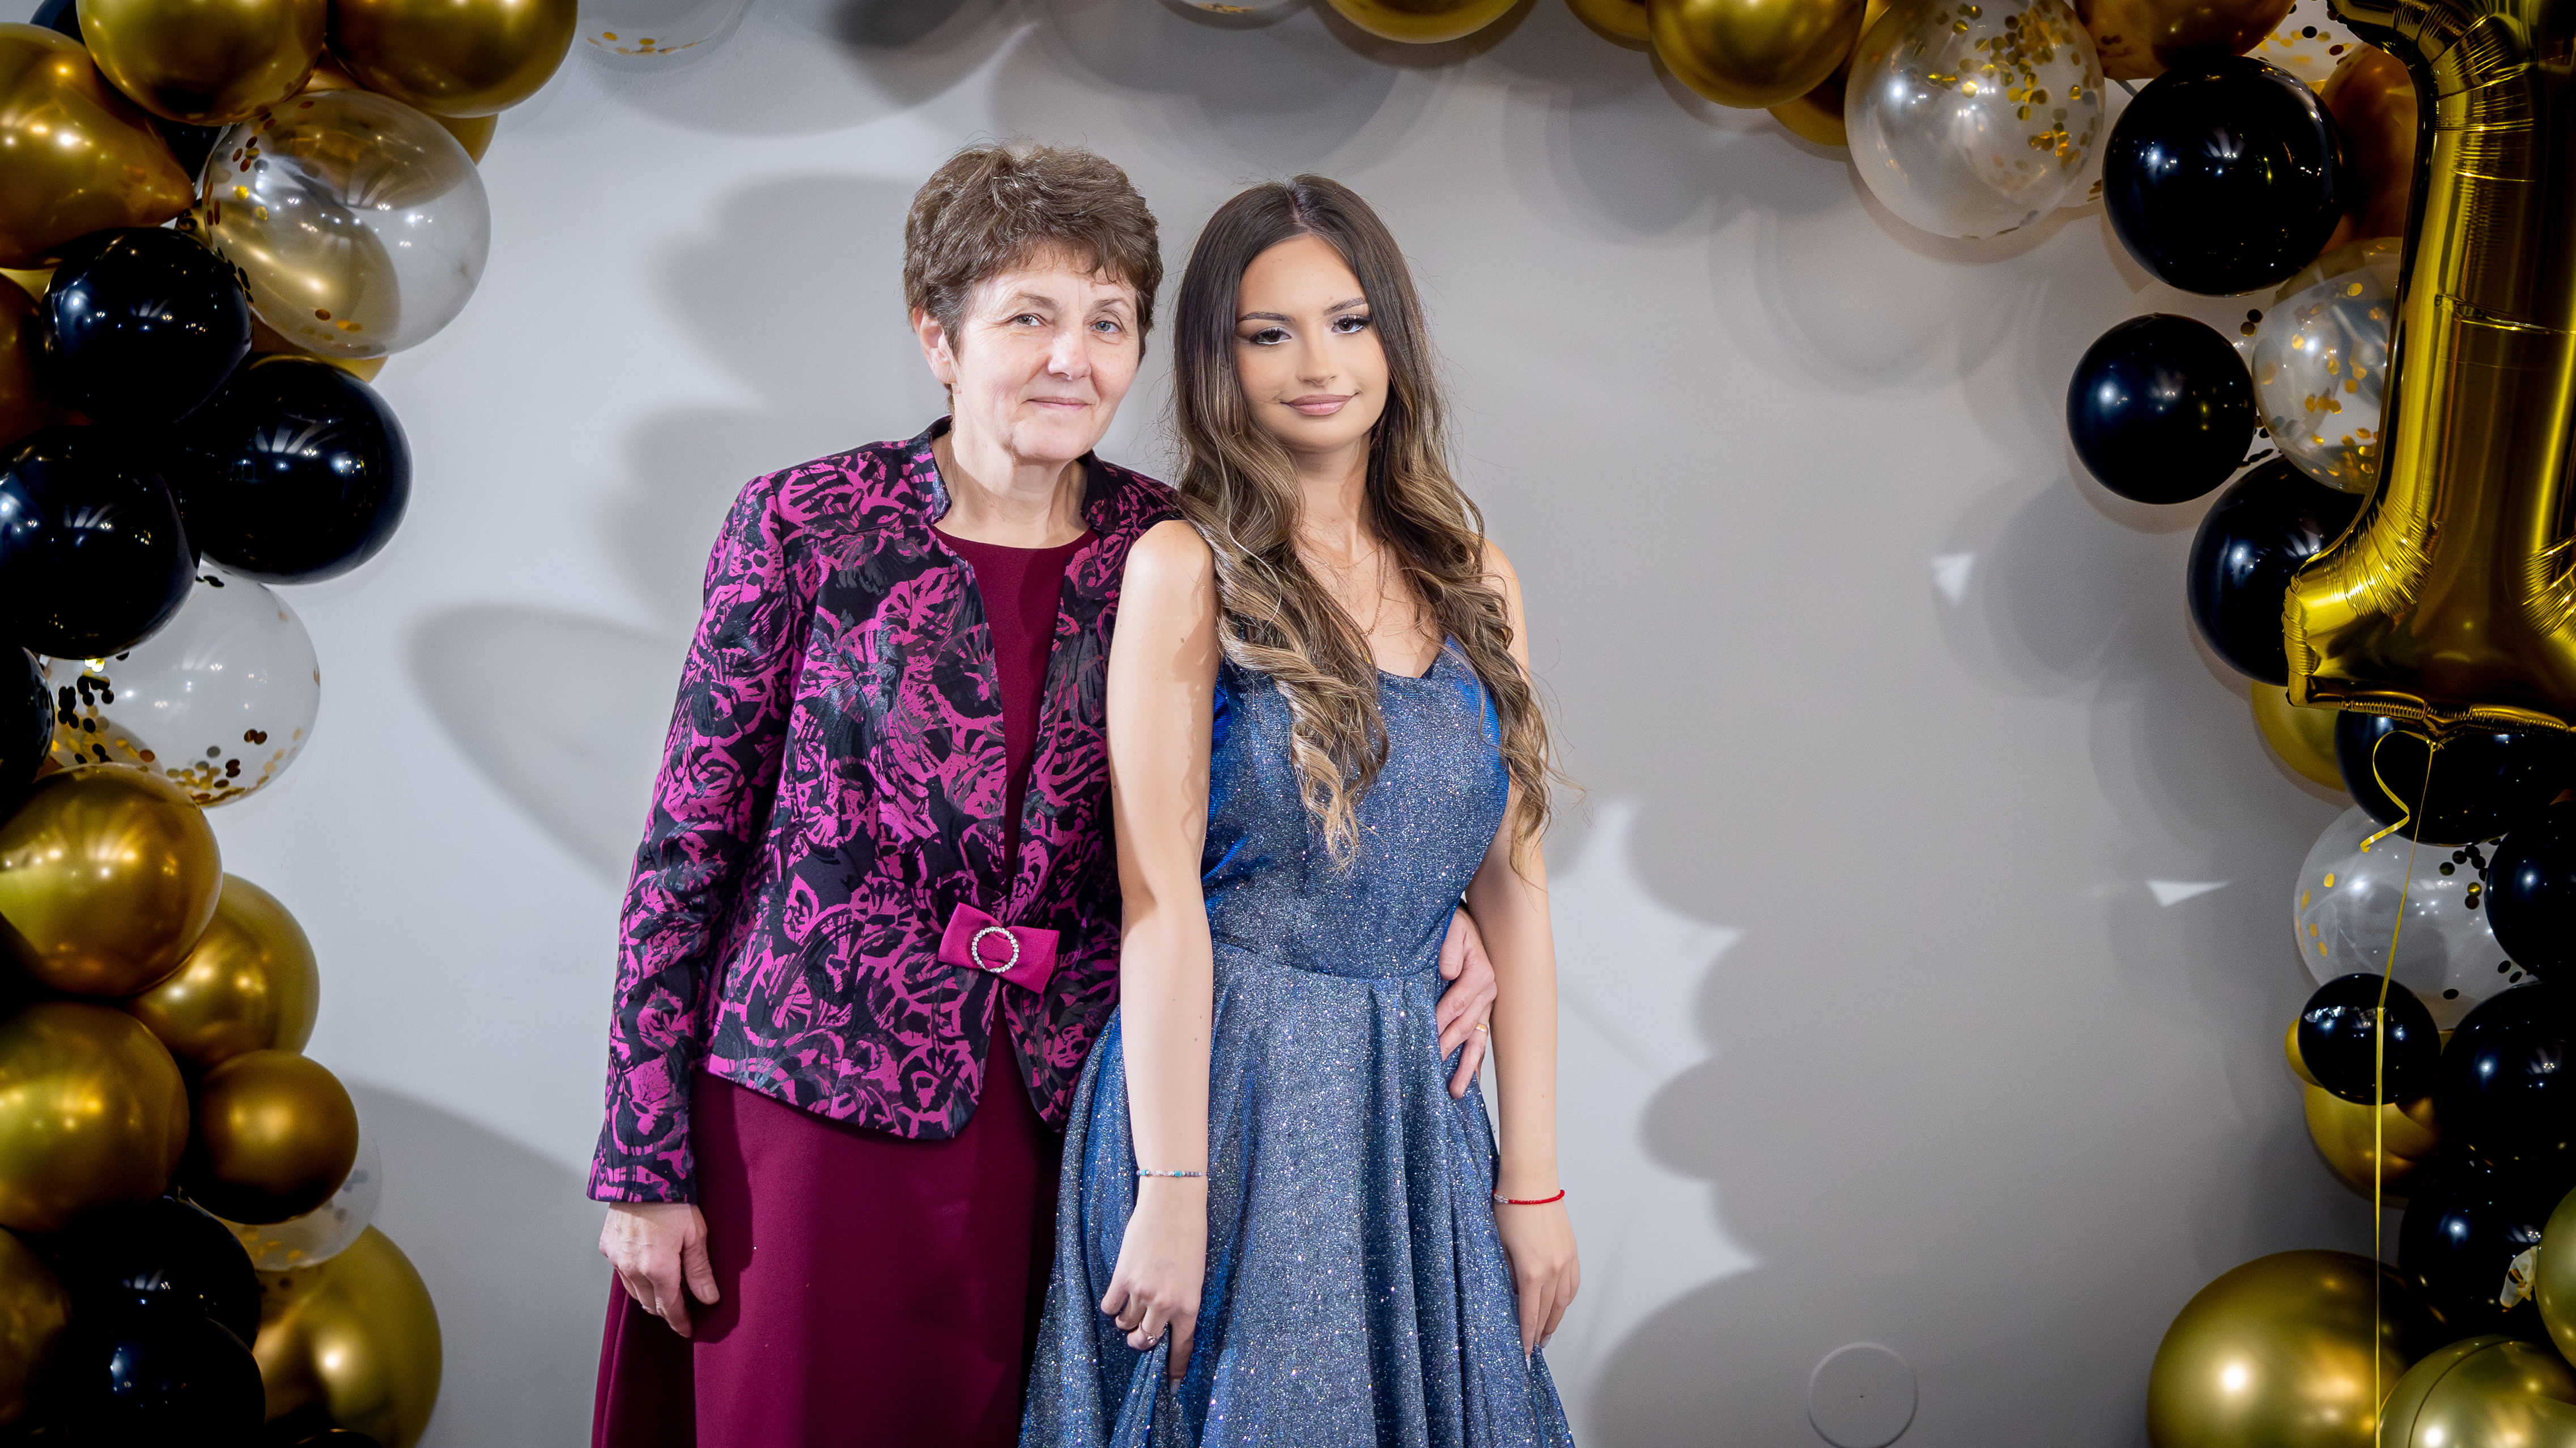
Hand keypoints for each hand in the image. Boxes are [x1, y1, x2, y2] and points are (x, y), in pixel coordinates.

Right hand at [600, 1200, 718, 1337]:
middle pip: (650, 1304)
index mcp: (658, 1269)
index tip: (687, 1329)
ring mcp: (616, 1260)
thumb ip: (700, 1271)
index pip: (669, 1308)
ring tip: (668, 1288)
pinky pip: (622, 1274)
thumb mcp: (695, 1235)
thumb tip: (709, 1298)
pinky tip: (648, 1270)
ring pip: (634, 1292)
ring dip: (650, 1295)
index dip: (679, 1321)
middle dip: (666, 1310)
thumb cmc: (672, 1200)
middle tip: (682, 1307)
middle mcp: (633, 1269)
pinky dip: (635, 1278)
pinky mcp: (607, 1248)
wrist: (641, 1174)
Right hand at [1101, 1177, 1206, 1378]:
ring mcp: (1141, 1292)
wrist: (1173, 1204)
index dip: (1175, 1368)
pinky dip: (1112, 1306)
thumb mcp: (1195, 1275)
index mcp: (1189, 1305)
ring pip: (1125, 1324)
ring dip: (1126, 1321)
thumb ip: (1181, 1301)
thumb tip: (1166, 1322)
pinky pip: (1110, 1306)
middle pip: (1146, 1340)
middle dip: (1141, 1341)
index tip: (1172, 1385)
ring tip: (1131, 1306)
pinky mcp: (1122, 1278)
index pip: (1181, 1347)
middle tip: (1140, 1333)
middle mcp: (1165, 1303)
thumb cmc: (1190, 1236)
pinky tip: (1119, 1295)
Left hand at [1435, 907, 1497, 1097]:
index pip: (1455, 1005)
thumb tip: (1448, 972)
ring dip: (1465, 1068)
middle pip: (1464, 1028)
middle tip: (1431, 1074)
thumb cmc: (1452, 924)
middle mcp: (1487, 993)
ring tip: (1456, 1093)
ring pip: (1475, 1042)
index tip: (1422, 1040)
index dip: (1438, 1023)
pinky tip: (1467, 1082)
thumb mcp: (1451, 926)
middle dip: (1447, 1051)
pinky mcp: (1481, 1013)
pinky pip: (1478, 1041)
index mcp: (1480, 973)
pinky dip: (1472, 1062)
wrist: (1461, 921)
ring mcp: (1486, 1006)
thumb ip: (1449, 946)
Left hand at [1493, 1193, 1576, 1354]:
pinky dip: (1567, 1299)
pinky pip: (1573, 1284)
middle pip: (1550, 1312)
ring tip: (1547, 1331)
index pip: (1531, 1315)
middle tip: (1535, 1346)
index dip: (1527, 1336)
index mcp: (1533, 1273)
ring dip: (1556, 1318)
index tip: (1525, 1353)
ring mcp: (1567, 1261)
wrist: (1531, 1183)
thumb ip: (1509, 1276)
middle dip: (1542, 1331)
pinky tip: (1561, 1304)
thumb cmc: (1509, 1210)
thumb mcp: (1500, 1247)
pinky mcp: (1572, 1251)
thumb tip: (1514, 1295)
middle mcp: (1554, 1271)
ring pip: (1565, 1301)